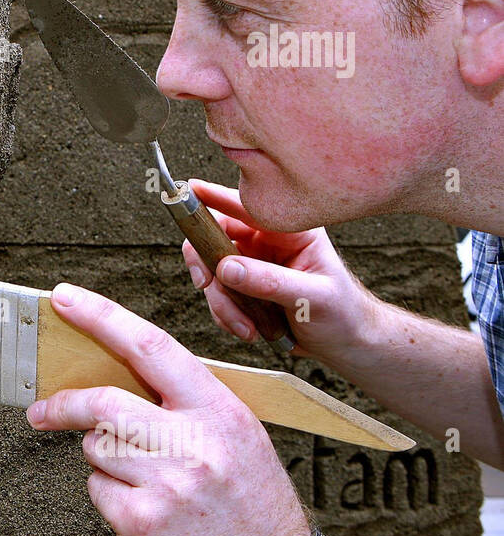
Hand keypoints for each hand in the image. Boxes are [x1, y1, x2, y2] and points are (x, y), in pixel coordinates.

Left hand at [26, 282, 310, 535]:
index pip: (151, 347)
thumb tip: (116, 369)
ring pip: (96, 449)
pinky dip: (109, 497)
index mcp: (218, 411)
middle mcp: (193, 445)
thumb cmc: (250, 501)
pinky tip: (145, 511)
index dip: (102, 316)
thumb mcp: (235, 434)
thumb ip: (182, 401)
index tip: (65, 299)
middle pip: (103, 403)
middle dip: (63, 405)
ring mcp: (166, 486)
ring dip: (103, 460)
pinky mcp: (141, 524)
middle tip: (41, 411)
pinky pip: (97, 492)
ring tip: (143, 481)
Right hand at [182, 179, 381, 363]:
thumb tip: (224, 268)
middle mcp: (267, 244)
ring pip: (213, 273)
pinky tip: (250, 329)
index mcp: (291, 232)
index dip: (216, 197)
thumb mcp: (313, 297)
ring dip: (222, 303)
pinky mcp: (244, 289)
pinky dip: (226, 315)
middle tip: (207, 285)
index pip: (248, 208)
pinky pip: (217, 296)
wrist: (345, 345)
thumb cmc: (342, 315)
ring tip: (247, 327)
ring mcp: (253, 266)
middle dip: (208, 267)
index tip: (190, 190)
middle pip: (215, 238)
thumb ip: (269, 281)